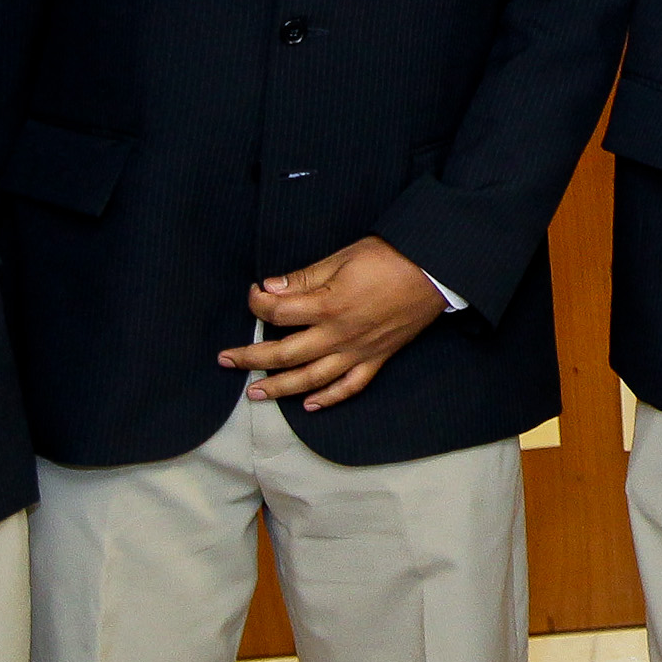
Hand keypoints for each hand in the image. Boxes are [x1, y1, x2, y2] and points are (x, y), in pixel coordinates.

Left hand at [222, 236, 447, 410]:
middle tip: (226, 360)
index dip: (258, 302)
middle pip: (285, 353)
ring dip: (279, 387)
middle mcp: (339, 335)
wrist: (436, 272)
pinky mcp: (376, 358)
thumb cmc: (390, 258)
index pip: (278, 312)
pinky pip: (350, 387)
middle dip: (250, 357)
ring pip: (311, 378)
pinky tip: (309, 404)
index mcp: (328, 305)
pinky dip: (328, 399)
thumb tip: (271, 287)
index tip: (253, 293)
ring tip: (254, 392)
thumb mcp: (344, 257)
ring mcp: (358, 351)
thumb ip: (305, 277)